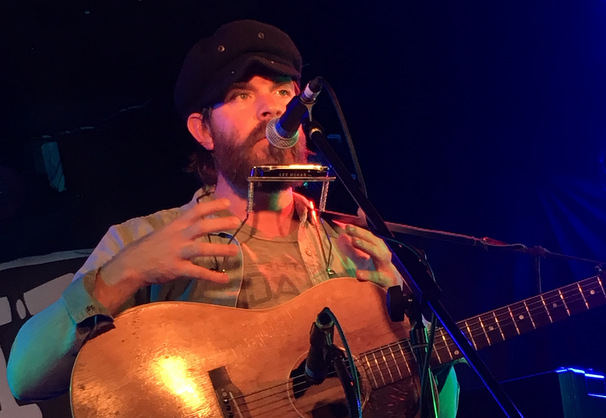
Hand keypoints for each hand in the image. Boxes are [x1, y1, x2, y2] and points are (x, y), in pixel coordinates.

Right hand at [101, 198, 240, 289]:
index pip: (196, 211)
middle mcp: (178, 236)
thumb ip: (181, 227)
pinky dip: (212, 276)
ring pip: (202, 249)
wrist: (131, 264)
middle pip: (202, 227)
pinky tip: (225, 279)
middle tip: (236, 222)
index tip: (228, 203)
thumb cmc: (149, 247)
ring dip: (220, 249)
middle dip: (219, 223)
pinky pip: (197, 272)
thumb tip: (198, 220)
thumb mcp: (164, 231)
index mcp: (176, 226)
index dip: (212, 206)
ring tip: (235, 251)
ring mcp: (177, 253)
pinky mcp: (176, 269)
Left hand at [336, 224, 401, 287]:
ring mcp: (388, 271)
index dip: (360, 231)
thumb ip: (354, 252)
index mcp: (380, 254)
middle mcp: (385, 260)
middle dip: (364, 235)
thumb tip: (342, 238)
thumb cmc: (379, 278)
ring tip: (355, 241)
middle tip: (350, 229)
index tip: (347, 226)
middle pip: (377, 243)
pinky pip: (379, 278)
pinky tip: (358, 273)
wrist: (395, 298)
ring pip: (381, 255)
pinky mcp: (388, 284)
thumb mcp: (365, 263)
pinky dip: (369, 275)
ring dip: (368, 247)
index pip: (371, 239)